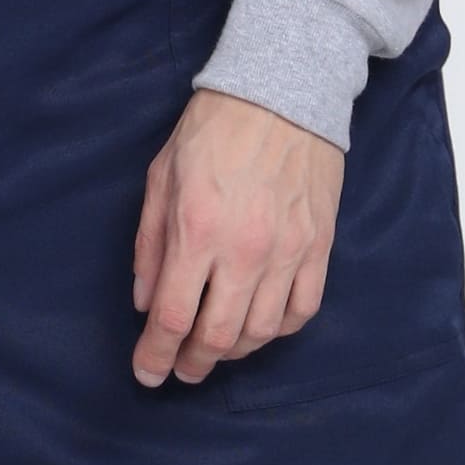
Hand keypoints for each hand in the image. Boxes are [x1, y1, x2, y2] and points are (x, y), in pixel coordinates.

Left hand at [129, 91, 343, 386]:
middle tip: (181, 370)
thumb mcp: (162, 177)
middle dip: (193, 364)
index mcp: (198, 230)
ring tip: (216, 350)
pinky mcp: (319, 246)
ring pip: (262, 332)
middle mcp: (245, 250)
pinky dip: (278, 330)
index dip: (156, 355)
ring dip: (233, 351)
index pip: (173, 318)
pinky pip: (302, 310)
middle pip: (217, 337)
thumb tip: (145, 300)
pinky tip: (260, 327)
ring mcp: (289, 251)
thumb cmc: (214, 128)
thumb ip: (150, 244)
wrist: (285, 91)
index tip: (147, 373)